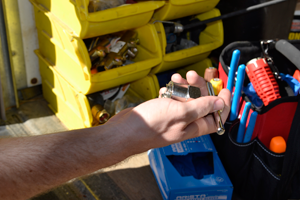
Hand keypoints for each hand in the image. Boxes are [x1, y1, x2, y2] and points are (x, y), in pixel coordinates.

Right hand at [106, 71, 230, 152]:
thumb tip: (220, 103)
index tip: (225, 88)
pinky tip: (165, 88)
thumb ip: (201, 108)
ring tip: (176, 78)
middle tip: (193, 75)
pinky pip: (173, 98)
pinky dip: (171, 91)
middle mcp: (186, 122)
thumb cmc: (151, 125)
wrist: (125, 130)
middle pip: (201, 103)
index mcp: (194, 127)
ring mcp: (173, 116)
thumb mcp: (180, 113)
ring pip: (186, 98)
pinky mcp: (163, 111)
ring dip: (183, 86)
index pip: (217, 116)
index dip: (223, 103)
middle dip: (199, 88)